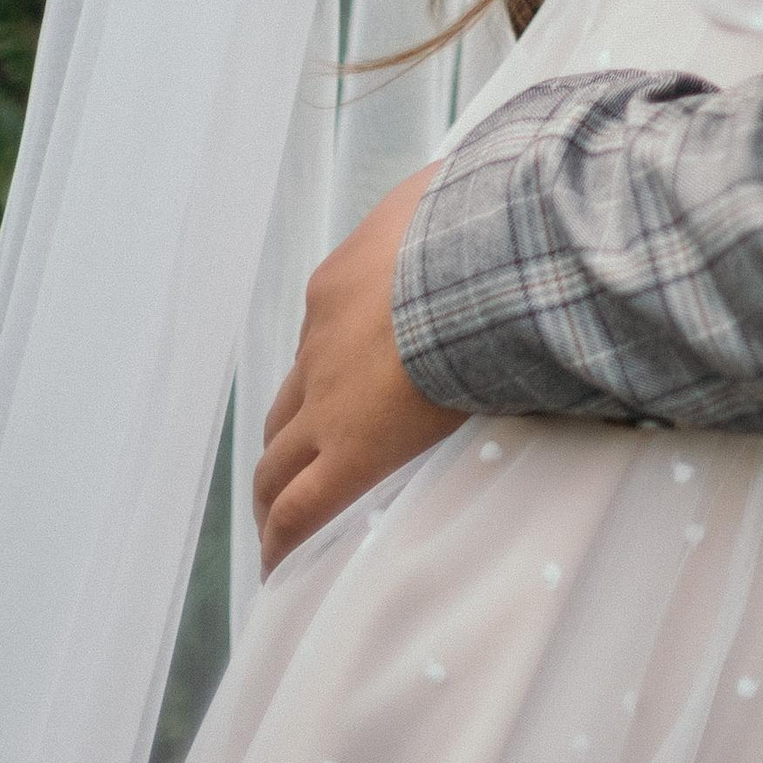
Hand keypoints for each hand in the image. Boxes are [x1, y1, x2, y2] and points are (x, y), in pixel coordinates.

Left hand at [251, 162, 464, 576]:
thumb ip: (453, 207)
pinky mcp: (350, 451)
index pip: (325, 335)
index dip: (331, 367)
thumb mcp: (452, 196)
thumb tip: (486, 191)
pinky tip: (278, 570)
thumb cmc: (479, 219)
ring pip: (278, 459)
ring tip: (278, 519)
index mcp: (342, 284)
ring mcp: (328, 401)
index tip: (349, 386)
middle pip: (287, 403)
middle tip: (293, 465)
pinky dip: (283, 539)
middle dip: (286, 436)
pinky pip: (301, 510)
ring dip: (275, 487)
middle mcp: (321, 343)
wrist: (476, 255)